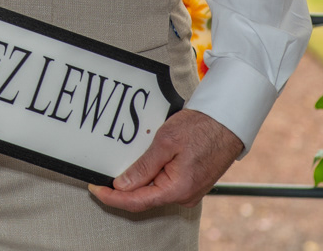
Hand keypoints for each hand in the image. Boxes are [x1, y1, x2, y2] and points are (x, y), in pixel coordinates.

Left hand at [87, 109, 242, 211]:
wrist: (227, 121)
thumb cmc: (201, 128)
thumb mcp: (166, 142)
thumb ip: (143, 166)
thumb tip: (122, 185)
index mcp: (177, 189)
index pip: (137, 202)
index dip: (112, 197)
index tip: (94, 188)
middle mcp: (184, 196)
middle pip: (144, 199)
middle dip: (121, 190)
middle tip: (100, 177)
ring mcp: (188, 191)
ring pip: (153, 192)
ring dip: (136, 183)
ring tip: (118, 168)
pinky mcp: (190, 183)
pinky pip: (164, 185)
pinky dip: (149, 178)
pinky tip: (139, 166)